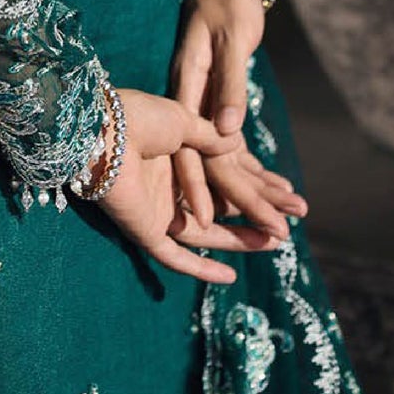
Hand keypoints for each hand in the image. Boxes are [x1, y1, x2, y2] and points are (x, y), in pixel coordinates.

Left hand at [92, 88, 280, 284]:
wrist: (104, 133)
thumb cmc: (138, 117)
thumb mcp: (183, 121)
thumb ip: (209, 137)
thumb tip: (237, 146)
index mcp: (179, 157)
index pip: (225, 178)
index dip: (255, 185)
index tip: (285, 190)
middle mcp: (171, 186)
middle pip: (222, 208)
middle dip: (256, 216)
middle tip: (289, 224)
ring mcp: (159, 211)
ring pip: (207, 234)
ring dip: (240, 240)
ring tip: (276, 243)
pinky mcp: (147, 232)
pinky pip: (176, 257)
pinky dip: (201, 267)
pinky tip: (230, 276)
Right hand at [168, 0, 305, 230]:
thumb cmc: (229, 3)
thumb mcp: (232, 40)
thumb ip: (229, 85)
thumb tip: (230, 133)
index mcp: (187, 88)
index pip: (190, 149)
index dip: (200, 187)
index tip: (212, 223)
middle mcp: (191, 103)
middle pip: (212, 162)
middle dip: (242, 200)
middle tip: (275, 235)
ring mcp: (202, 104)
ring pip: (224, 157)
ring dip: (253, 189)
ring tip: (285, 222)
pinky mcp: (216, 102)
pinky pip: (233, 142)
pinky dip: (253, 166)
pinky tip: (273, 189)